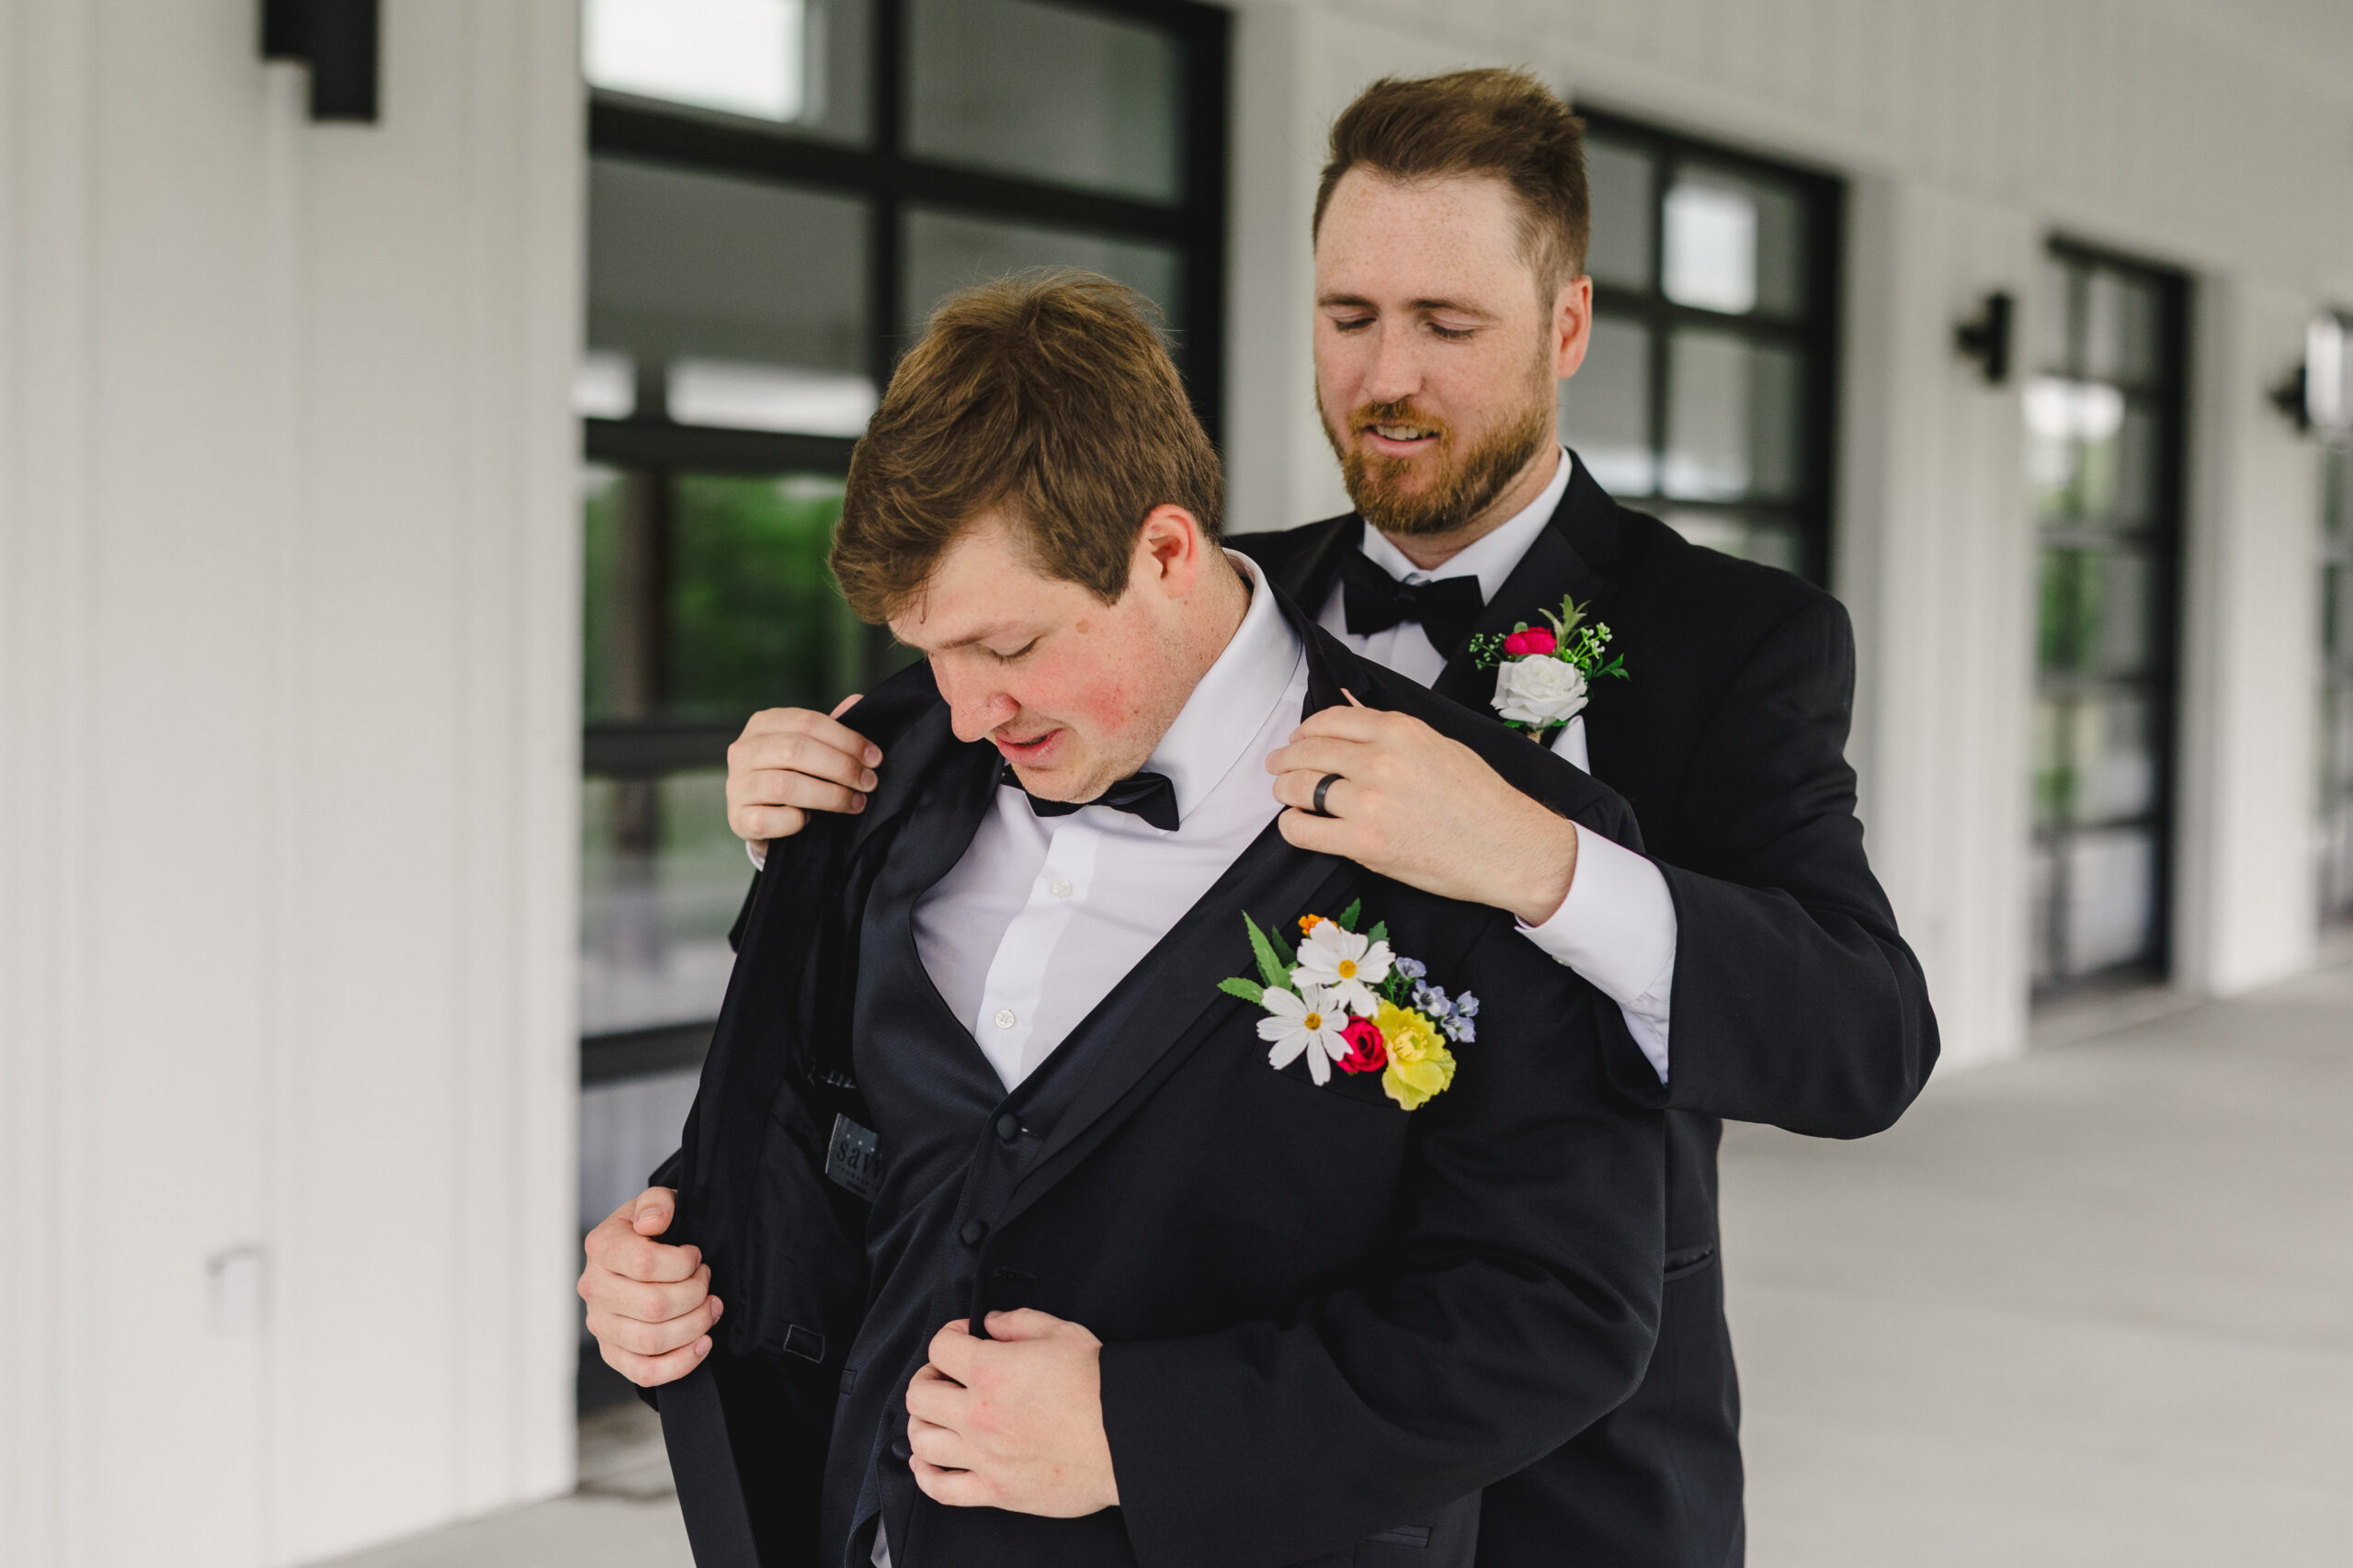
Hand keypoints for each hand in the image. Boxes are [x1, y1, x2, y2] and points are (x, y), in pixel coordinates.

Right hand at [577, 1187, 721, 1387]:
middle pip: (653, 1306)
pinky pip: (643, 1372)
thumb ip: (657, 1202)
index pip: (644, 1264)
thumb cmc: (653, 1229)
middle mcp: (595, 1288)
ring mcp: (601, 1324)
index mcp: (602, 1248)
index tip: (696, 1256)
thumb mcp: (658, 1202)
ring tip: (711, 1309)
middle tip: (707, 1282)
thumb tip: (652, 1221)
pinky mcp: (612, 1352)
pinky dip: (680, 1364)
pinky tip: (702, 1343)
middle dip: (695, 1294)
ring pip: (651, 1341)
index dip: (683, 1263)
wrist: (640, 1254)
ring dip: (694, 1326)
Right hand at [726, 695, 881, 856]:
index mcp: (763, 724)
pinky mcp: (739, 819)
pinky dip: (796, 821)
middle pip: (796, 750)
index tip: (874, 758)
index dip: (846, 739)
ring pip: (785, 785)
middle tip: (869, 782)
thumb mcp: (810, 748)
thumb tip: (857, 701)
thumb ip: (832, 728)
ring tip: (854, 803)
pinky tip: (811, 821)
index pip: (807, 722)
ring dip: (829, 796)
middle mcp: (743, 751)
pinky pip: (770, 819)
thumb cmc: (792, 776)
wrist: (764, 819)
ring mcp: (737, 785)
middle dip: (841, 767)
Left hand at [903, 1311, 1118, 1516]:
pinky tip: (928, 1462)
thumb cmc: (1100, 1387)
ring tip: (938, 1417)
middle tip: (946, 1377)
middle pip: (919, 1395)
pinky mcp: (996, 1491)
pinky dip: (926, 1474)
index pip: (939, 1347)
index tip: (963, 1339)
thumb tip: (992, 1323)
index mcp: (991, 1371)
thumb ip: (1019, 1322)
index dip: (949, 1335)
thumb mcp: (1062, 1333)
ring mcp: (984, 1456)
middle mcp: (978, 1414)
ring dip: (923, 1423)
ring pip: (921, 1440)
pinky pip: (941, 1489)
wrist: (1128, 1438)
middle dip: (929, 1377)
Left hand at [1267, 695, 1579, 926]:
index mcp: (1399, 731)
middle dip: (1286, 758)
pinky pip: (1304, 830)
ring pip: (1300, 787)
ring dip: (1284, 790)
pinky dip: (1292, 826)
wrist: (1507, 847)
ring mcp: (1368, 802)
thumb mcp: (1438, 745)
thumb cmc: (1480, 799)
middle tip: (1278, 766)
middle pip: (1309, 752)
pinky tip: (1295, 824)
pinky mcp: (1364, 843)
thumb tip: (1350, 713)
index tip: (1299, 738)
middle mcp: (1379, 761)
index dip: (1305, 730)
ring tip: (1283, 794)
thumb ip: (1390, 731)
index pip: (1330, 720)